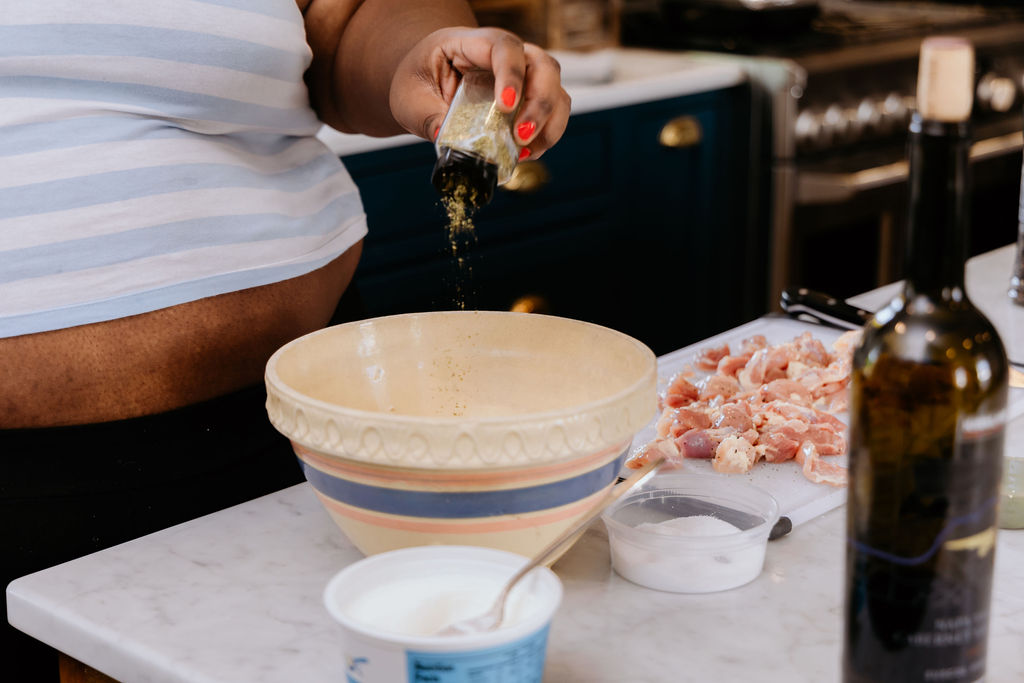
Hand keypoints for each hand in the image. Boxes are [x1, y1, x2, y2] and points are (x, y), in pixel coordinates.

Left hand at [389, 27, 570, 159]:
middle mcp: (508, 54)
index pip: (504, 48)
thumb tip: (448, 140)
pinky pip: (552, 114)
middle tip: (520, 137)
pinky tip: (525, 153)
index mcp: (473, 43)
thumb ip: (428, 117)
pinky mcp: (529, 99)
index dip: (511, 75)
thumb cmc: (418, 81)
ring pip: (556, 91)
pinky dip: (545, 136)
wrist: (424, 83)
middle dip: (539, 105)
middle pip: (544, 67)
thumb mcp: (410, 99)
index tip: (505, 106)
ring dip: (549, 124)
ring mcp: (524, 75)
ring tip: (524, 151)